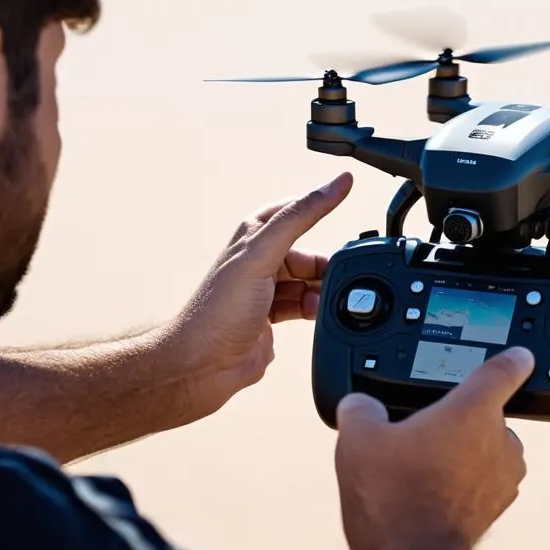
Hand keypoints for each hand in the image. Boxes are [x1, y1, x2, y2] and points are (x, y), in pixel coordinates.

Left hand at [164, 172, 352, 421]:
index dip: (318, 207)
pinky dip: (314, 311)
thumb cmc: (220, 309)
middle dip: (323, 266)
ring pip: (308, 282)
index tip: (346, 198)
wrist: (204, 365)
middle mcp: (258, 262)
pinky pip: (303, 307)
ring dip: (319, 292)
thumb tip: (336, 183)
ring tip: (318, 303)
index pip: (294, 211)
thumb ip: (300, 217)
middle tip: (334, 277)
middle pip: (307, 253)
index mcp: (253, 236)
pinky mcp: (271, 318)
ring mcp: (265, 291)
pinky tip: (314, 316)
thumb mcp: (262, 252)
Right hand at [333, 347, 532, 549]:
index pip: (503, 371)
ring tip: (419, 469)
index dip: (510, 360)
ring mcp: (503, 478)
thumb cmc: (394, 494)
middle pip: (483, 416)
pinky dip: (461, 485)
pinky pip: (481, 484)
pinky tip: (427, 496)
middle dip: (456, 421)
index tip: (519, 357)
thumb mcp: (358, 439)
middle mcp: (500, 440)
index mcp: (473, 409)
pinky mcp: (496, 510)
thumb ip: (360, 409)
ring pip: (484, 452)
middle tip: (418, 434)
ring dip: (461, 455)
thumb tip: (360, 405)